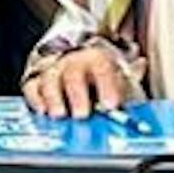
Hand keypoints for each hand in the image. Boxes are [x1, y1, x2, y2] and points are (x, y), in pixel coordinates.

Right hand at [20, 41, 140, 118]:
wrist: (72, 57)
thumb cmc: (97, 72)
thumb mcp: (119, 72)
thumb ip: (130, 75)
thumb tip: (141, 65)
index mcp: (96, 58)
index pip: (102, 67)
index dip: (107, 85)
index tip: (112, 105)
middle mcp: (72, 61)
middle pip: (73, 74)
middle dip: (77, 94)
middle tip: (82, 114)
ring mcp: (52, 71)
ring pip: (49, 80)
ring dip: (54, 98)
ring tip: (60, 115)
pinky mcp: (34, 81)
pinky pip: (32, 88)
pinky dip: (36, 100)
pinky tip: (43, 111)